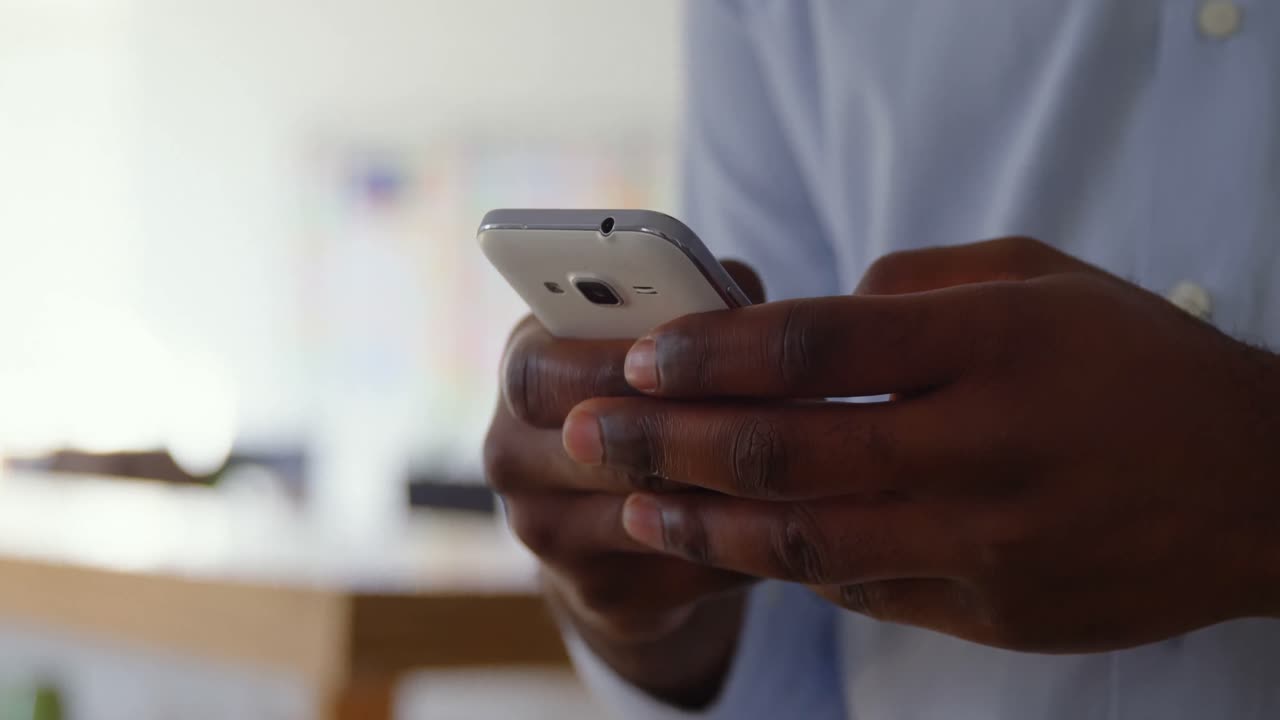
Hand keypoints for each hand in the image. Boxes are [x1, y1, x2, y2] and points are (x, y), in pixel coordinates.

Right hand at [483, 261, 763, 704]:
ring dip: (728, 483)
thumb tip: (740, 297)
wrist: (619, 520)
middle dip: (682, 425)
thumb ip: (691, 302)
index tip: (680, 355)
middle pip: (593, 446)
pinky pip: (686, 566)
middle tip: (765, 404)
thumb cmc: (651, 396)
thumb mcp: (654, 340)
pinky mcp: (599, 594)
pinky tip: (789, 515)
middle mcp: (512, 455)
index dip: (609, 364)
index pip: (537, 372)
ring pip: (647, 511)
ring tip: (801, 456)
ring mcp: (546, 533)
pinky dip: (746, 541)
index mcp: (522, 371)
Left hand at [562, 237, 1279, 652]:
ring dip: (702, 526)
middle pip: (784, 451)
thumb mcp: (1040, 282)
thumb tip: (803, 327)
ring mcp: (986, 545)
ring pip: (806, 542)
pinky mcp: (993, 613)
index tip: (638, 356)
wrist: (1259, 490)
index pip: (815, 349)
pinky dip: (788, 566)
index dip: (711, 353)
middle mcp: (982, 450)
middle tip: (583, 434)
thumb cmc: (1136, 366)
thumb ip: (911, 292)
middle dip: (663, 444)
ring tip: (628, 507)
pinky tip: (732, 547)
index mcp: (991, 346)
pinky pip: (862, 589)